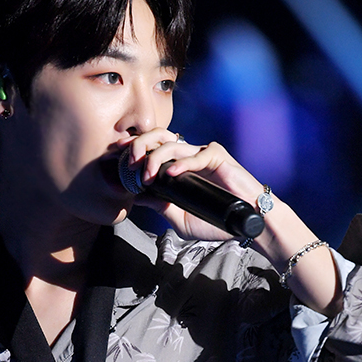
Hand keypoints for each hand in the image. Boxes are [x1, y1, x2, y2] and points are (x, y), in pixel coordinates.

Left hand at [128, 133, 262, 240]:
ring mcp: (202, 154)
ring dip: (155, 158)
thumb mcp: (179, 218)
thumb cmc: (215, 220)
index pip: (151, 149)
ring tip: (147, 176)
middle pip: (159, 138)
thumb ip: (160, 206)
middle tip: (129, 162)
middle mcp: (188, 157)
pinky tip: (171, 174)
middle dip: (139, 145)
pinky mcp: (218, 157)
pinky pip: (197, 155)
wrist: (244, 223)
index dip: (134, 147)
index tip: (116, 153)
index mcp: (177, 167)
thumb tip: (136, 197)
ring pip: (173, 145)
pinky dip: (182, 163)